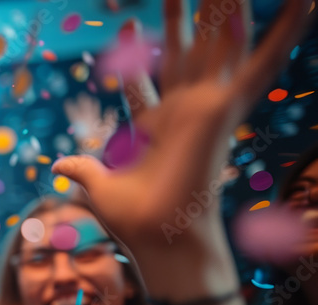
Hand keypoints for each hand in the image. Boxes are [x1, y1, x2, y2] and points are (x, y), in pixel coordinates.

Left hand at [53, 0, 312, 258]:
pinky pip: (263, 63)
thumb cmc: (135, 223)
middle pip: (185, 51)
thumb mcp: (100, 187)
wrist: (162, 237)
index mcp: (156, 127)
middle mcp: (185, 112)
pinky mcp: (224, 108)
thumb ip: (85, 169)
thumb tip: (61, 165)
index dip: (133, 59)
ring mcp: (207, 106)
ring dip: (224, 8)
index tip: (124, 27)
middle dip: (182, 16)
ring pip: (220, 43)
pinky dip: (288, 30)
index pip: (144, 84)